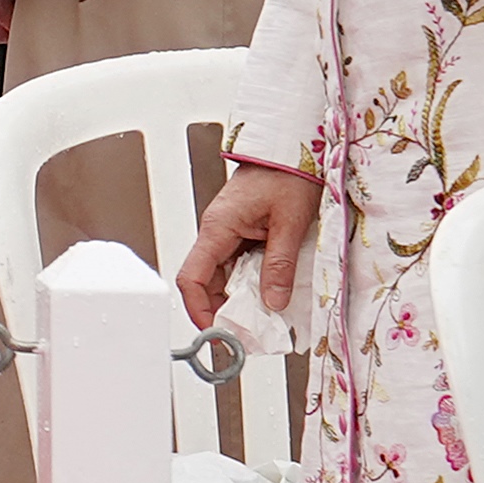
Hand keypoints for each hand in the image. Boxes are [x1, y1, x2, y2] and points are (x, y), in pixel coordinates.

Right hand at [177, 160, 320, 327]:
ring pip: (222, 275)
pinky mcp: (240, 231)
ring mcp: (227, 232)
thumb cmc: (288, 175)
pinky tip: (268, 293)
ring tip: (261, 318)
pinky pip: (237, 264)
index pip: (191, 277)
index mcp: (218, 227)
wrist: (292, 148)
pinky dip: (249, 283)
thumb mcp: (290, 223)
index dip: (199, 309)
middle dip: (221, 310)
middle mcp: (216, 231)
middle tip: (245, 334)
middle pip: (204, 282)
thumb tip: (273, 302)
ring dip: (237, 298)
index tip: (216, 332)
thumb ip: (280, 265)